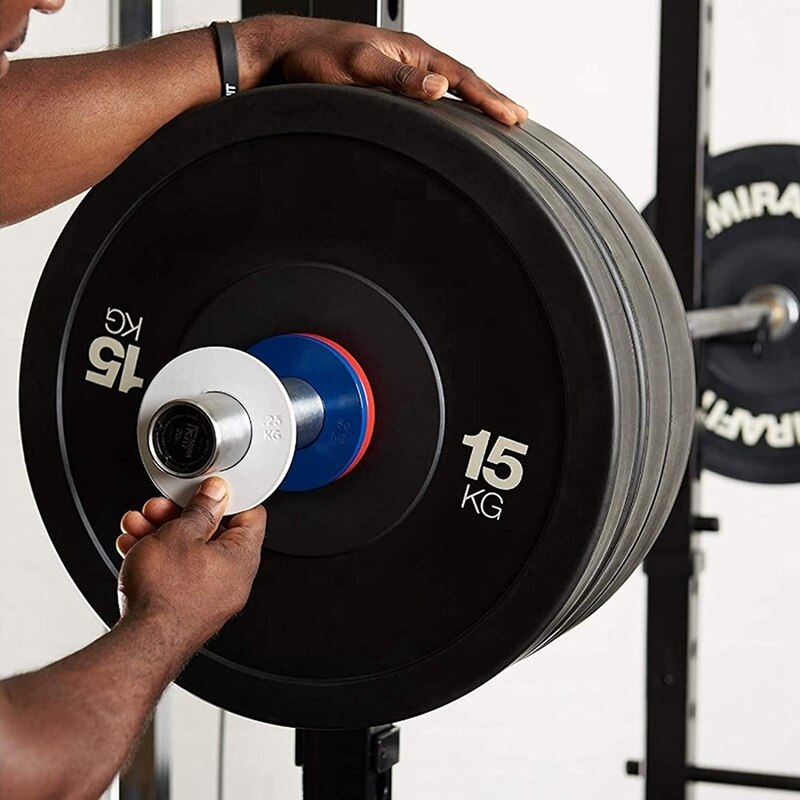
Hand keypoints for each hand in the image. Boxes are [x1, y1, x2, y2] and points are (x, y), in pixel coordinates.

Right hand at [117, 478, 266, 649]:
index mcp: (243, 558)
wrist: (139, 645)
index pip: (251, 515)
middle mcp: (231, 580)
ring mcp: (208, 596)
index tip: (207, 489)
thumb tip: (216, 493)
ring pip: (187, 552)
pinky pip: (175, 573)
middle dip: (180, 515)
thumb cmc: (164, 595)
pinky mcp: (185, 608)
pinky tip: (133, 547)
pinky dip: (156, 558)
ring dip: (161, 533)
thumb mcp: (181, 534)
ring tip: (139, 525)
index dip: (228, 497)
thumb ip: (201, 509)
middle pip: (212, 533)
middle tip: (160, 508)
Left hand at [236, 16, 527, 125]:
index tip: (513, 118)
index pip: (461, 77)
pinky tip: (451, 110)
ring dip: (475, 99)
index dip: (489, 98)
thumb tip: (439, 88)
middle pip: (463, 78)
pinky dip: (450, 101)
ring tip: (496, 113)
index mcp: (413, 51)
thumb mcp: (359, 68)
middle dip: (492, 98)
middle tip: (519, 118)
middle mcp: (412, 57)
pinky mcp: (388, 78)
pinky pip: (430, 91)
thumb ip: (398, 78)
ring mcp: (402, 67)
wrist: (289, 49)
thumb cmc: (319, 56)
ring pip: (449, 84)